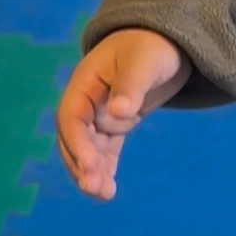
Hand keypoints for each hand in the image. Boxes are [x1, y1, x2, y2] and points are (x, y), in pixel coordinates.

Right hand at [55, 29, 189, 200]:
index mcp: (84, 82)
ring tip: (103, 195)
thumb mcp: (144, 62)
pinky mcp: (114, 122)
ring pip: (88, 149)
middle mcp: (85, 100)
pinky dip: (105, 168)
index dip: (78, 144)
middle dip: (81, 165)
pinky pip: (104, 150)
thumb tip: (119, 112)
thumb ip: (131, 86)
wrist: (164, 39)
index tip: (90, 167)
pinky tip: (108, 189)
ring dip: (92, 172)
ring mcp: (98, 113)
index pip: (72, 118)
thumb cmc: (152, 45)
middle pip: (74, 138)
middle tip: (94, 190)